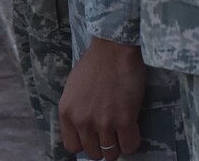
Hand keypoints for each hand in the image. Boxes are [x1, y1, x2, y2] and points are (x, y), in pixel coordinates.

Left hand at [58, 36, 146, 156]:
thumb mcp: (73, 89)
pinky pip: (129, 147)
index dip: (85, 143)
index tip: (93, 135)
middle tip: (110, 132)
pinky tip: (132, 129)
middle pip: (93, 153)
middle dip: (102, 145)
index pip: (72, 147)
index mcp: (67, 112)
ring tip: (122, 131)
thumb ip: (75, 111)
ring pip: (111, 154)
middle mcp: (82, 121)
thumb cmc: (95, 63)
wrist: (114, 47)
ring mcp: (103, 122)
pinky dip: (132, 142)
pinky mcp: (124, 120)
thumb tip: (83, 130)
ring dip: (117, 145)